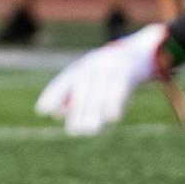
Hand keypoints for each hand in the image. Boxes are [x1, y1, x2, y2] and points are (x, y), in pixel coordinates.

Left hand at [35, 24, 169, 134]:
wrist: (142, 52)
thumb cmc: (112, 73)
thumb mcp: (93, 80)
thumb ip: (74, 96)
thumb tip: (56, 115)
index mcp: (82, 67)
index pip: (65, 81)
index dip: (54, 95)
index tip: (43, 110)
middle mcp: (94, 64)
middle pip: (82, 88)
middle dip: (77, 110)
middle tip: (74, 131)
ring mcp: (111, 65)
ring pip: (100, 90)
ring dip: (95, 111)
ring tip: (90, 130)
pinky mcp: (129, 70)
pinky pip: (120, 87)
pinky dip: (115, 102)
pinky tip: (112, 117)